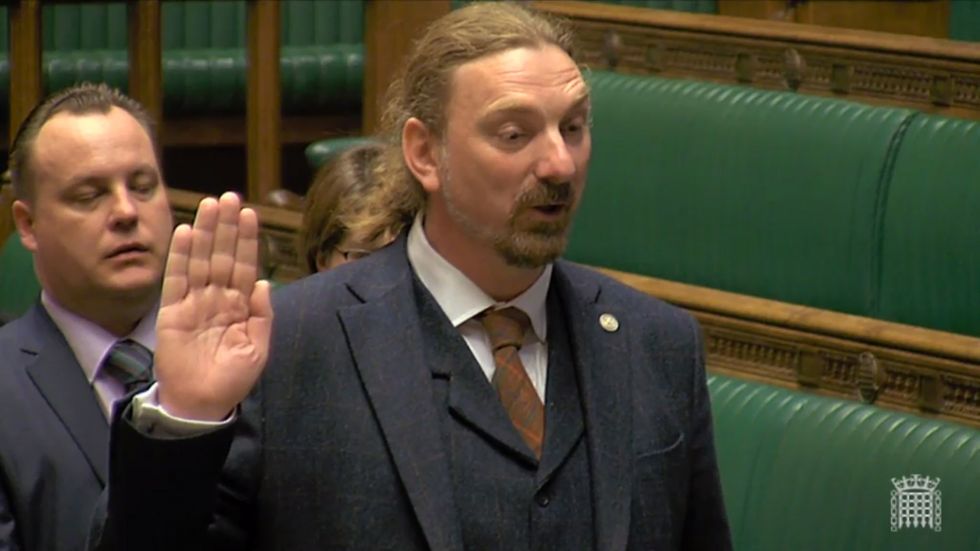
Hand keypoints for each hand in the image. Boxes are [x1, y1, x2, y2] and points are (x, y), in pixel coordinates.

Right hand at [155, 192, 272, 420]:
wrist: (201, 404)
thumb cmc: (232, 379)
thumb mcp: (257, 349)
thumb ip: (262, 316)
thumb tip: (265, 283)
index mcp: (240, 306)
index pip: (245, 266)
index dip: (247, 240)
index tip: (250, 213)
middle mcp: (217, 299)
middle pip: (223, 255)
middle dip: (227, 227)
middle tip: (229, 196)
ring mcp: (194, 303)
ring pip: (201, 260)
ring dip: (206, 232)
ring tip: (210, 204)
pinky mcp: (172, 312)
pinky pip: (177, 279)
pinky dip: (181, 256)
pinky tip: (187, 233)